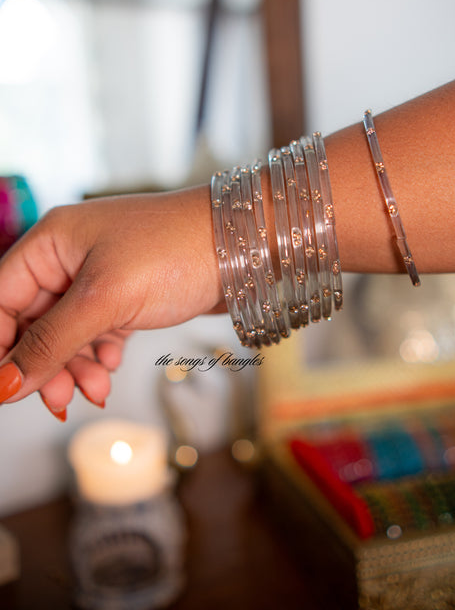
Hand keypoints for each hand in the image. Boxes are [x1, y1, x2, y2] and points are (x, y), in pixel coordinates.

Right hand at [0, 186, 220, 415]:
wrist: (245, 244)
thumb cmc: (177, 250)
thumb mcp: (105, 299)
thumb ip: (51, 342)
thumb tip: (2, 383)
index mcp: (52, 242)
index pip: (0, 299)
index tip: (3, 388)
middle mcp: (69, 257)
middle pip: (30, 321)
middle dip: (41, 363)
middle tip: (58, 399)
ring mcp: (98, 278)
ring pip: (64, 334)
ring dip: (73, 366)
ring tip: (94, 389)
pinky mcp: (125, 296)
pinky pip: (94, 334)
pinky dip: (98, 357)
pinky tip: (110, 369)